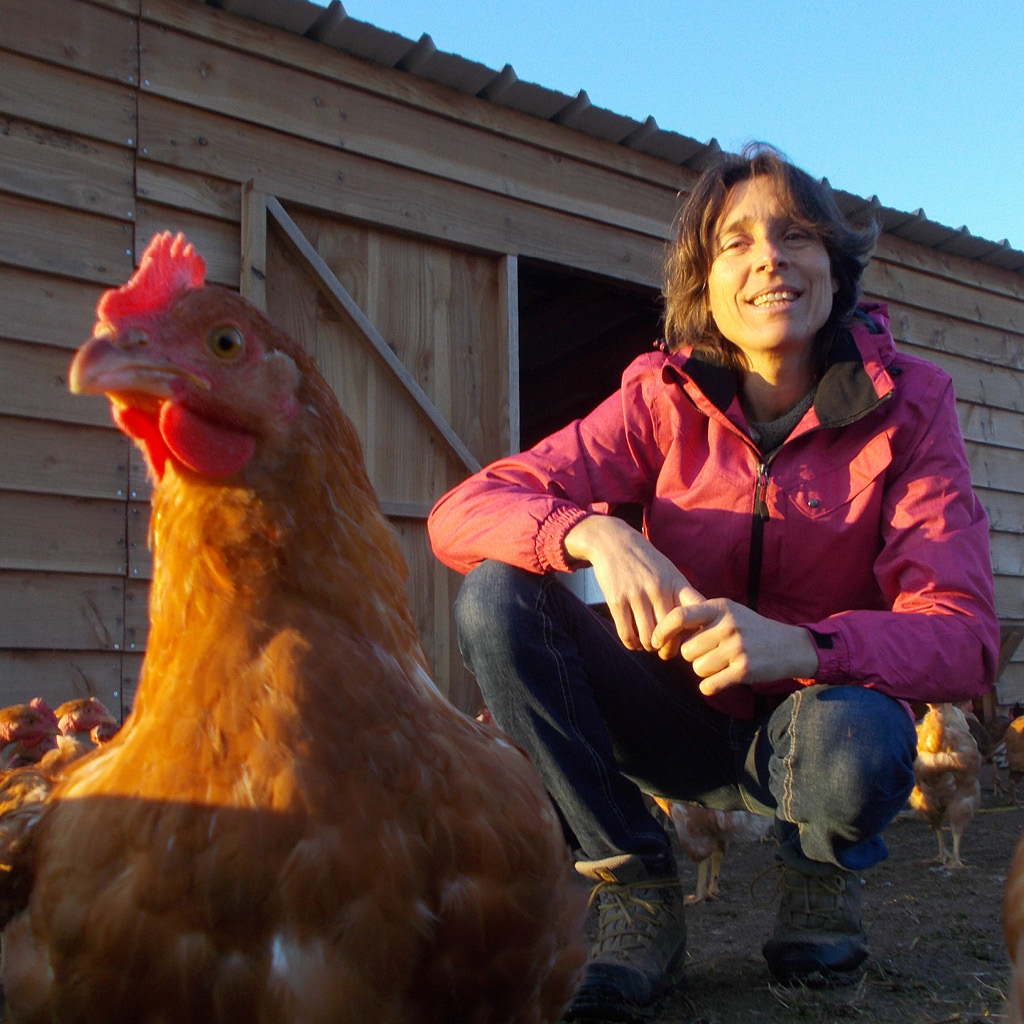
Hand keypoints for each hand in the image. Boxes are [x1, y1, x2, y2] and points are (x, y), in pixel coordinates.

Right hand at [563, 516, 703, 651]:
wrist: (612, 541)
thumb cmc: (645, 562)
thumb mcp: (669, 572)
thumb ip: (682, 595)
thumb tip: (698, 626)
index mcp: (676, 583)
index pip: (695, 613)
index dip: (696, 632)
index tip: (691, 638)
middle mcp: (658, 589)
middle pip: (670, 632)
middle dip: (667, 647)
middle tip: (664, 648)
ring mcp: (636, 594)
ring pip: (647, 637)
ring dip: (648, 646)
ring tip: (648, 644)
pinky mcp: (616, 600)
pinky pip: (627, 634)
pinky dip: (631, 644)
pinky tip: (633, 641)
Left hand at [650, 598, 818, 694]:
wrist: (790, 646)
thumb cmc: (751, 628)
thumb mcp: (729, 612)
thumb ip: (700, 617)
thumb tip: (663, 629)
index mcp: (720, 607)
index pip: (679, 616)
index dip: (662, 630)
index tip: (655, 641)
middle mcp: (727, 625)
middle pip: (687, 650)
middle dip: (694, 656)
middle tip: (711, 654)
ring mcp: (737, 647)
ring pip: (697, 668)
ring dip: (705, 671)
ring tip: (723, 663)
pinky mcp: (744, 669)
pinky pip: (709, 684)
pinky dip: (710, 686)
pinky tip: (721, 679)